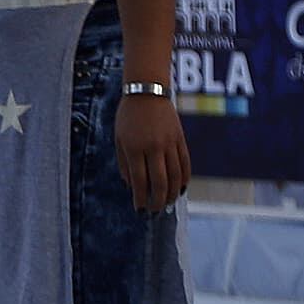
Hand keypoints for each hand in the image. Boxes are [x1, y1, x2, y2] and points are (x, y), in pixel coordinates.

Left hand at [117, 95, 189, 211]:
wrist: (148, 92)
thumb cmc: (128, 116)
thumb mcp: (118, 138)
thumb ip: (124, 162)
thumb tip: (130, 185)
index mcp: (134, 147)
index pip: (139, 180)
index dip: (140, 197)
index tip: (139, 209)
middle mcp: (153, 147)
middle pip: (160, 182)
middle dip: (158, 201)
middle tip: (155, 211)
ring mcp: (169, 144)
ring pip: (175, 176)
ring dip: (173, 194)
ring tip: (168, 204)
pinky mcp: (181, 140)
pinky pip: (185, 164)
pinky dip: (184, 179)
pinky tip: (181, 189)